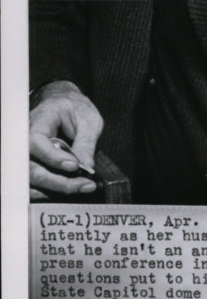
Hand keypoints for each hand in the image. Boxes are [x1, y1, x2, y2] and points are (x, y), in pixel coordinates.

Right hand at [29, 81, 102, 199]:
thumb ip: (86, 142)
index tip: (74, 165)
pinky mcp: (34, 167)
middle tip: (85, 184)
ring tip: (84, 186)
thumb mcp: (88, 120)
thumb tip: (86, 167)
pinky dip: (53, 191)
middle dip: (58, 181)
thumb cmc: (77, 110)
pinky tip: (75, 188)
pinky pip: (37, 186)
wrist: (69, 106)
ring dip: (57, 189)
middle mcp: (27, 141)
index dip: (52, 157)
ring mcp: (28, 156)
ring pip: (32, 182)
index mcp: (40, 121)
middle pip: (31, 169)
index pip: (36, 142)